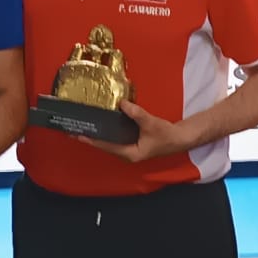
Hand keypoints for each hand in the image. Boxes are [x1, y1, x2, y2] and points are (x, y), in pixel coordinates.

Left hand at [77, 100, 193, 162]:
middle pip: (105, 145)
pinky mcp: (132, 142)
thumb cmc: (167, 135)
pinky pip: (116, 137)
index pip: (106, 147)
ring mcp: (129, 148)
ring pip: (110, 142)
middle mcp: (127, 153)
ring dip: (99, 134)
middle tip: (77, 129)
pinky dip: (109, 130)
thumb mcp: (151, 124)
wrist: (181, 138)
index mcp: (130, 154)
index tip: (78, 135)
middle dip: (92, 137)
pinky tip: (103, 122)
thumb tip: (121, 103)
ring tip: (86, 125)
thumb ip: (136, 114)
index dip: (92, 141)